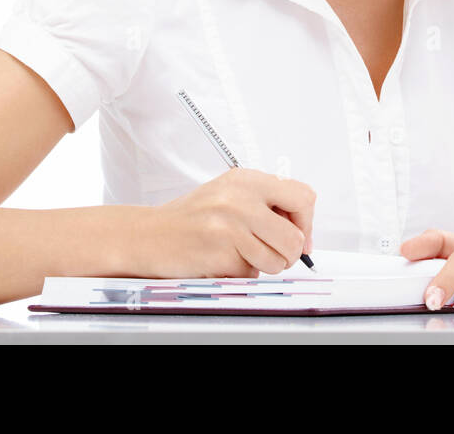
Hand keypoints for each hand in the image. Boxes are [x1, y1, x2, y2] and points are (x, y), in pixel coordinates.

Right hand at [143, 167, 315, 277]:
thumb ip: (265, 206)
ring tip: (239, 255)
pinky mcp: (222, 249)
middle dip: (289, 254)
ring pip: (279, 259)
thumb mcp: (228, 196)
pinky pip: (252, 273)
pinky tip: (220, 261)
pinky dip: (240, 274)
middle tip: (272, 255)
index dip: (306, 223)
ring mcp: (232, 223)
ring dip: (264, 266)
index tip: (299, 237)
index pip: (303, 197)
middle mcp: (241, 197)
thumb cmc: (189, 220)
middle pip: (295, 237)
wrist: (147, 235)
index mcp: (247, 179)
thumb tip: (304, 234)